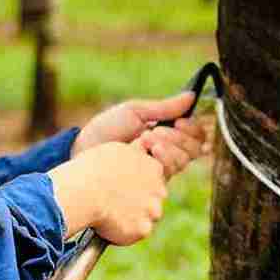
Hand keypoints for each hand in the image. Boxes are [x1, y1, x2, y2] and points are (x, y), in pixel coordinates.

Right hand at [48, 141, 166, 245]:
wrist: (83, 191)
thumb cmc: (93, 168)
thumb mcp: (117, 150)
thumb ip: (135, 153)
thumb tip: (142, 146)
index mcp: (154, 168)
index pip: (154, 180)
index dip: (138, 186)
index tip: (123, 190)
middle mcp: (159, 189)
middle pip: (153, 200)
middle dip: (139, 204)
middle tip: (116, 205)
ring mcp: (153, 211)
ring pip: (146, 219)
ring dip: (132, 219)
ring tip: (110, 215)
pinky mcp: (143, 229)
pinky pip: (135, 234)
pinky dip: (123, 233)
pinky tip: (109, 225)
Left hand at [75, 90, 207, 177]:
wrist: (85, 150)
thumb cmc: (106, 130)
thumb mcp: (135, 111)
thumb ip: (165, 107)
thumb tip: (192, 96)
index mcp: (167, 134)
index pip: (195, 135)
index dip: (192, 128)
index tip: (179, 121)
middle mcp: (167, 153)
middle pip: (195, 149)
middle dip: (179, 137)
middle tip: (156, 131)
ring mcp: (160, 170)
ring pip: (184, 161)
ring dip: (170, 147)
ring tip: (146, 140)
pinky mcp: (152, 184)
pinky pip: (170, 174)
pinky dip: (162, 160)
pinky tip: (145, 152)